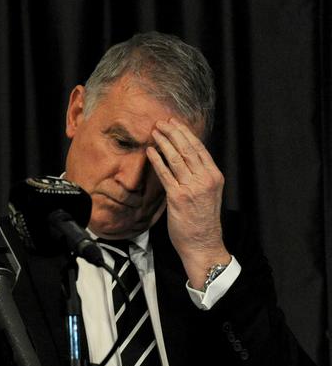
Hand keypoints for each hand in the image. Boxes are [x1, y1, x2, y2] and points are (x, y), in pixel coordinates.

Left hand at [147, 118, 231, 286]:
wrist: (203, 243)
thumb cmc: (202, 219)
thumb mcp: (208, 194)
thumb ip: (198, 177)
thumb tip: (183, 161)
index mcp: (214, 176)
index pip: (200, 149)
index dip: (186, 134)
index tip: (175, 123)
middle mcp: (205, 179)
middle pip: (188, 149)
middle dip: (174, 133)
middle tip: (161, 122)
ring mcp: (193, 188)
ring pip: (177, 158)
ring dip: (164, 142)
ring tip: (154, 132)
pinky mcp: (178, 197)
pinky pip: (166, 174)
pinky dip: (157, 160)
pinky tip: (150, 151)